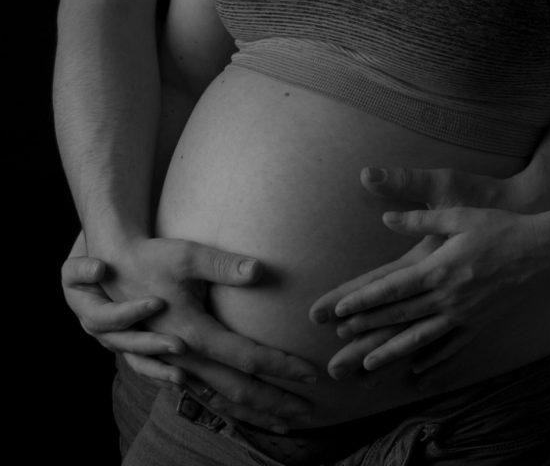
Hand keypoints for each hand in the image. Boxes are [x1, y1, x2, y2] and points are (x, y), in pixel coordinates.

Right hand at [62, 253, 182, 370]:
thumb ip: (82, 268)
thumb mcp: (80, 263)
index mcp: (88, 311)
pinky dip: (164, 369)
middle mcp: (102, 331)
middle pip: (124, 344)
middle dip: (151, 345)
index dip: (130, 312)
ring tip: (182, 377)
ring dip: (159, 368)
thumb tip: (98, 270)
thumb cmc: (92, 258)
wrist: (103, 264)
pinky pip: (149, 361)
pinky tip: (185, 378)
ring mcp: (119, 339)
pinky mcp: (135, 342)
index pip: (106, 318)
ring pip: (137, 359)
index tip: (158, 302)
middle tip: (179, 345)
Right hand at [63, 237, 318, 425]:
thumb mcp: (188, 255)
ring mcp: (174, 365)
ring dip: (253, 412)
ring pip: (219, 399)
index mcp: (193, 332)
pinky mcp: (168, 365)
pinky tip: (241, 412)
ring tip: (284, 421)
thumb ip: (225, 265)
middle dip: (275, 402)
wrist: (110, 269)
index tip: (312, 374)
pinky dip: (226, 408)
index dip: (282, 366)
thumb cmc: (152, 257)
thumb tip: (259, 270)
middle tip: (309, 411)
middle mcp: (184, 357)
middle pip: (237, 390)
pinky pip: (202, 395)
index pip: (248, 358)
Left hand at [309, 167, 549, 387]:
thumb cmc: (498, 227)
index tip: (340, 309)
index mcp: (439, 269)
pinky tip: (419, 371)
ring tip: (368, 365)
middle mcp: (448, 297)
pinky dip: (434, 361)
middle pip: (400, 315)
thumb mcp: (458, 215)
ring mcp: (464, 315)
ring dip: (392, 352)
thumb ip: (419, 220)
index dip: (364, 299)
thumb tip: (386, 217)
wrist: (540, 251)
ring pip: (421, 339)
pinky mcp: (479, 324)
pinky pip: (452, 347)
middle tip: (340, 339)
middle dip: (368, 328)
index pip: (392, 288)